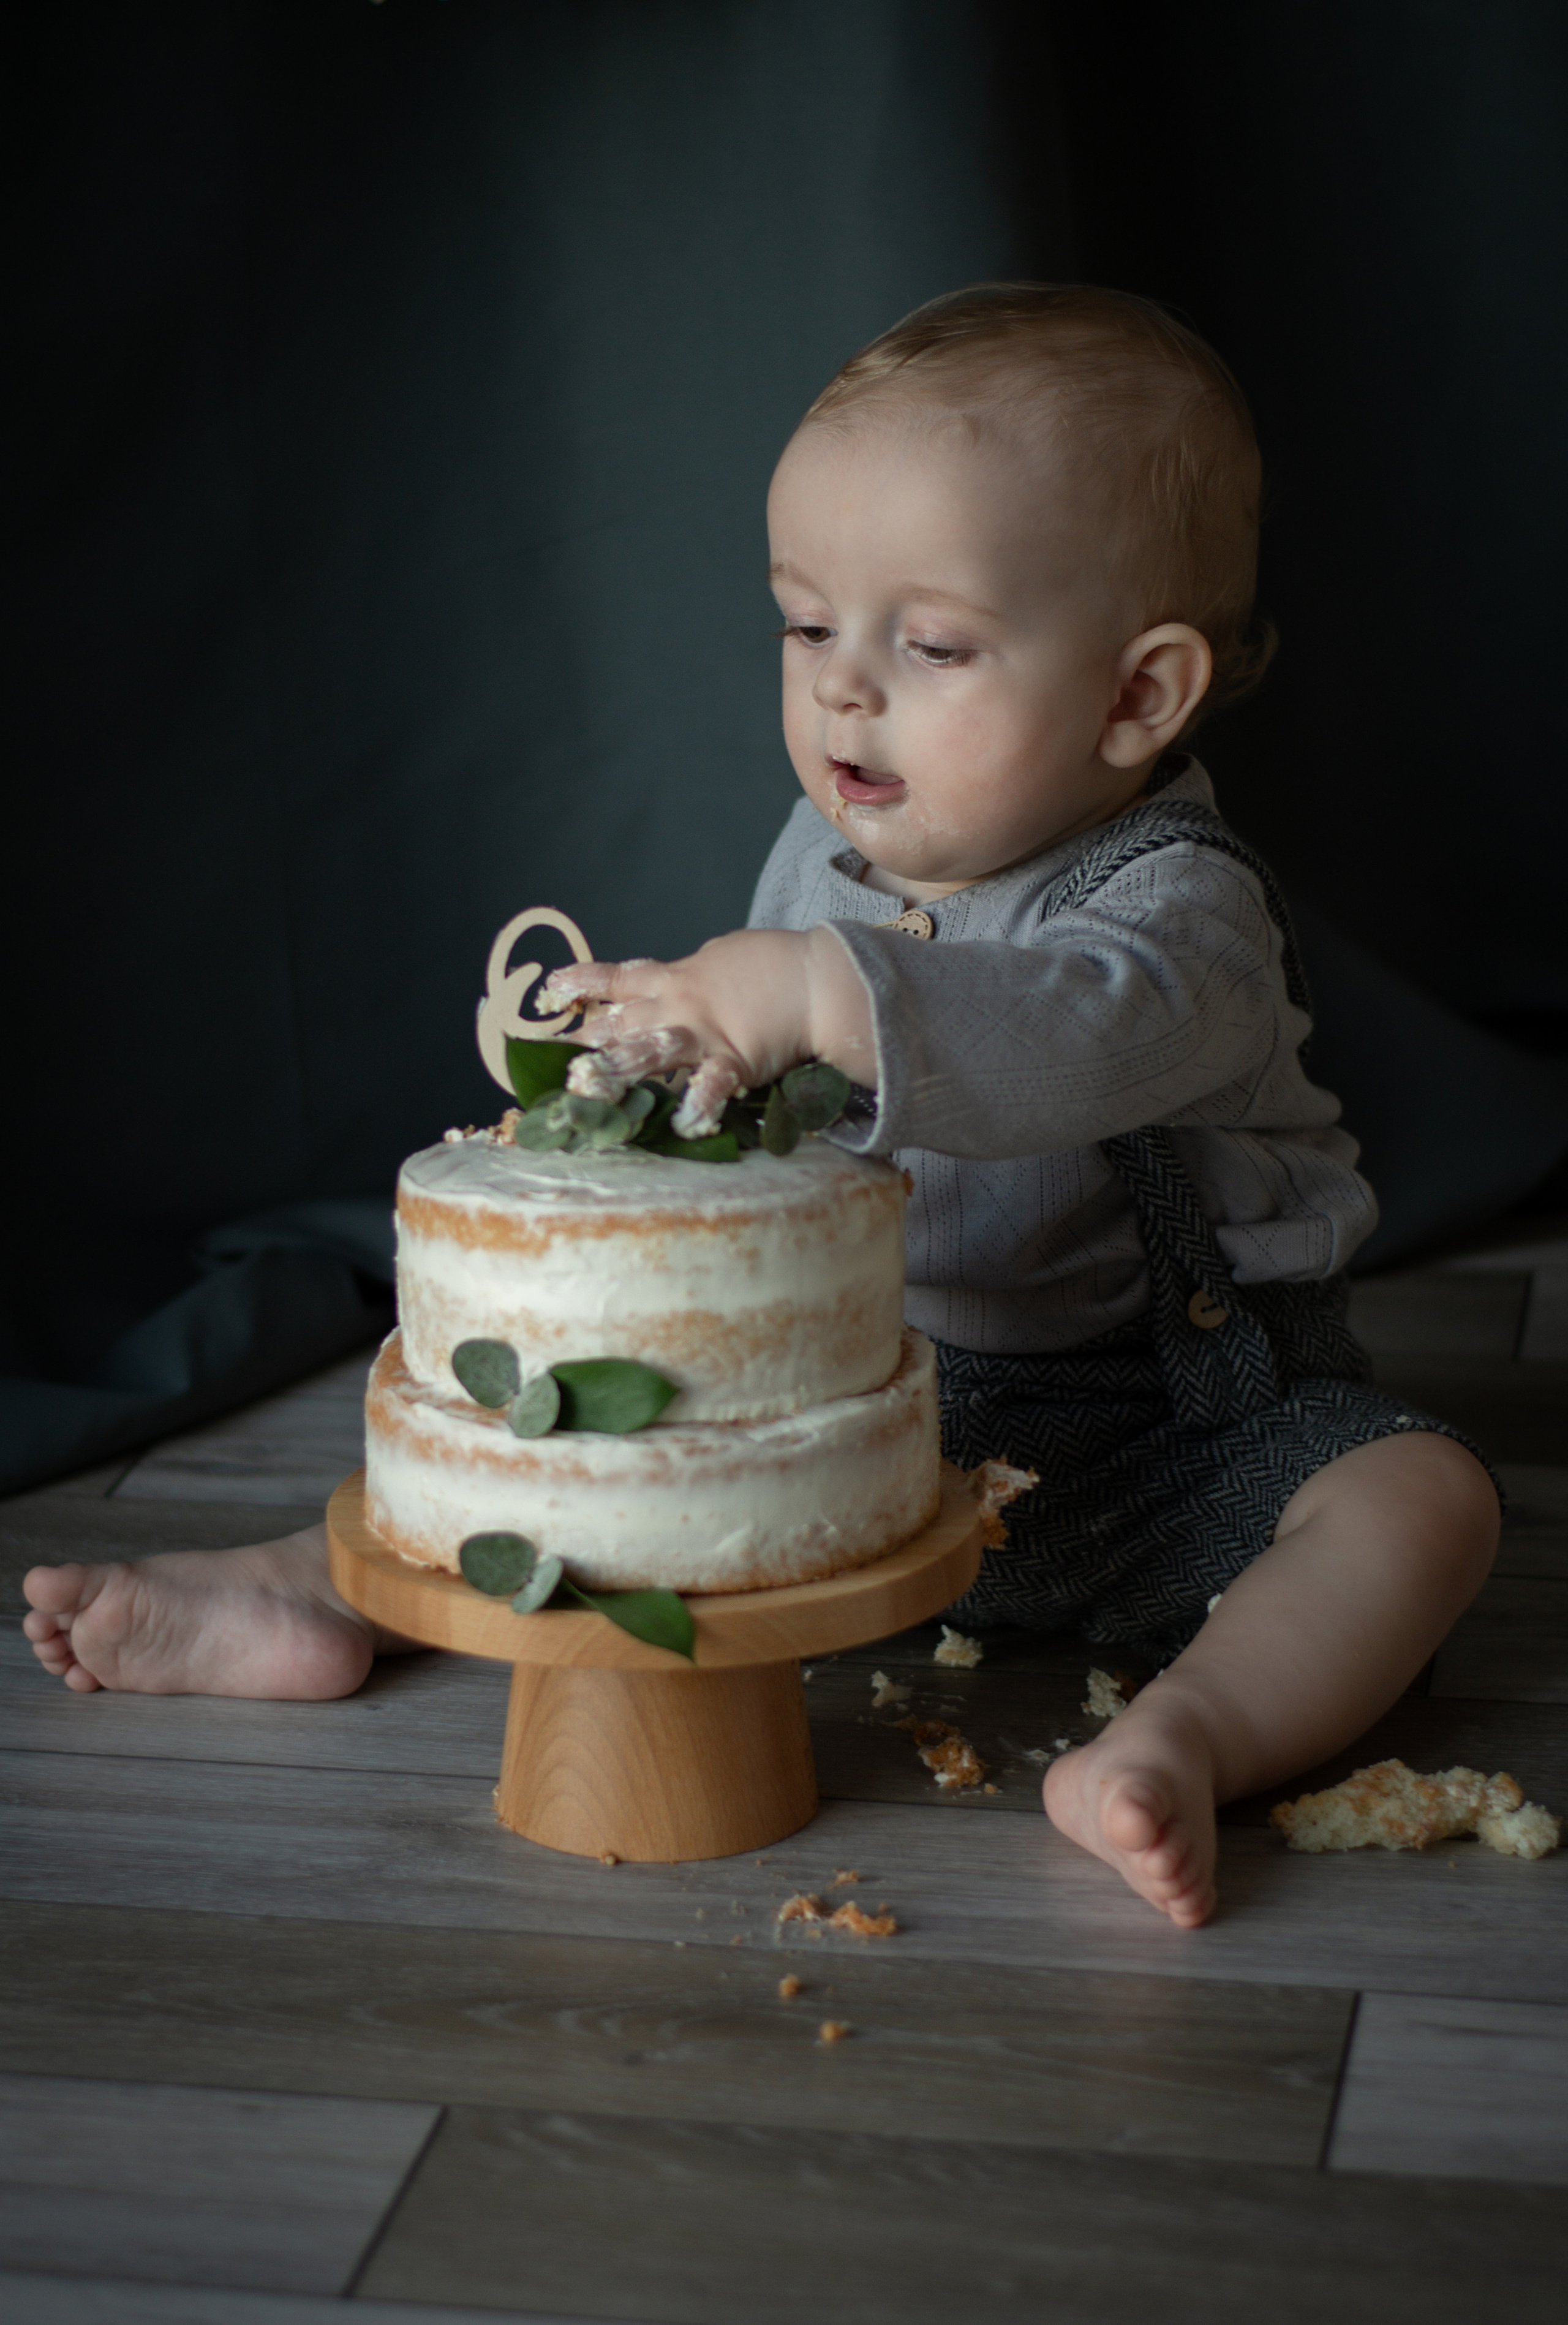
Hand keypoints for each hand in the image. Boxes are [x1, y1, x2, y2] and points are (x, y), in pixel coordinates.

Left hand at [541, 928, 874, 1134]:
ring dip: (619, 1069)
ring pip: (652, 1049)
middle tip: (553, 1060)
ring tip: (588, 1086)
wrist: (820, 976)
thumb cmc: (776, 965)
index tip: (549, 994)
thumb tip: (674, 982)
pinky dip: (700, 1104)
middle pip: (621, 1021)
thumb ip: (694, 974)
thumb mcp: (723, 957)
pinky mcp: (736, 1059)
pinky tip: (685, 1126)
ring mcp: (705, 1032)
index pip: (619, 979)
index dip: (582, 985)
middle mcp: (681, 1005)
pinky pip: (713, 1085)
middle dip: (586, 1042)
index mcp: (677, 977)